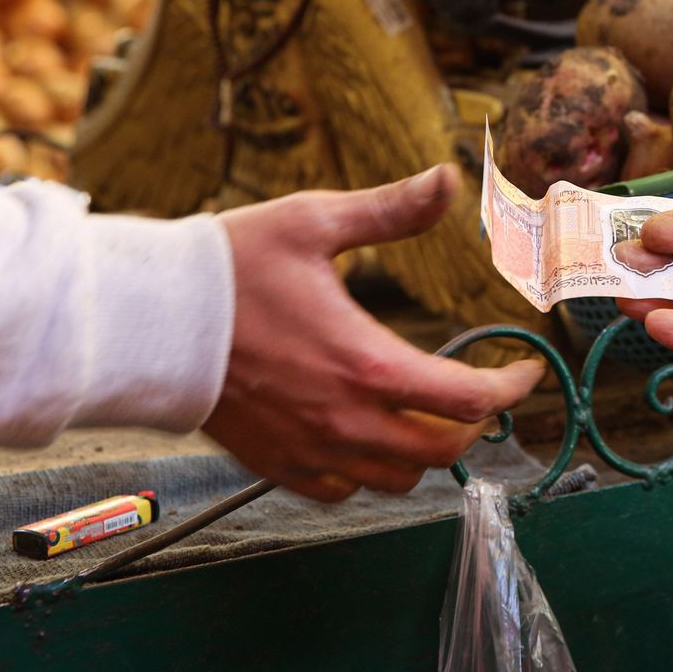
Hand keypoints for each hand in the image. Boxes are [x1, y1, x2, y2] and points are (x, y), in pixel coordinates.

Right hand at [205, 166, 544, 500]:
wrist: (147, 320)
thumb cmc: (229, 268)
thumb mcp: (314, 222)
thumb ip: (391, 209)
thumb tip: (447, 180)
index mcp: (368, 365)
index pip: (469, 399)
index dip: (511, 387)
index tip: (525, 372)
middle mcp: (346, 421)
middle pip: (442, 452)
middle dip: (473, 425)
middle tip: (479, 394)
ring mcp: (311, 450)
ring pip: (396, 480)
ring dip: (423, 452)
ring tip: (425, 413)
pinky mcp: (276, 464)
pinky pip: (342, 491)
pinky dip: (368, 472)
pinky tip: (365, 435)